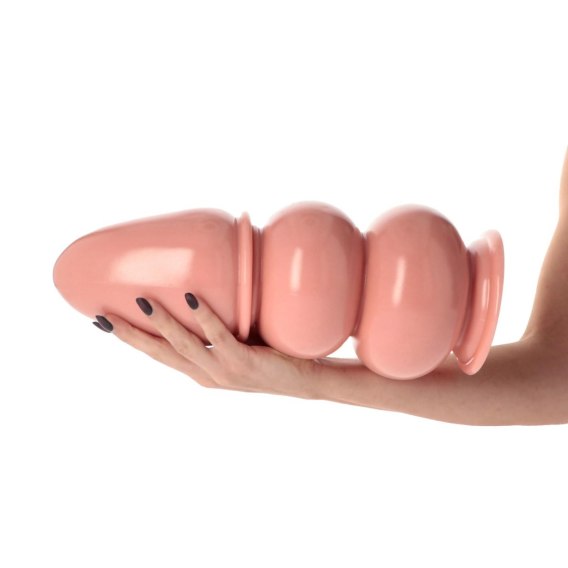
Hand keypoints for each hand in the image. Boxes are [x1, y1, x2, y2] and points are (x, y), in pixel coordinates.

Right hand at [93, 293, 326, 399]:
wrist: (306, 381)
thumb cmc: (269, 357)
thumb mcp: (235, 346)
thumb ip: (216, 328)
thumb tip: (200, 290)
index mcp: (200, 372)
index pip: (156, 355)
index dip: (129, 339)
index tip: (102, 320)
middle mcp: (206, 375)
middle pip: (159, 354)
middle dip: (129, 335)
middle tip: (101, 315)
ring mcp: (224, 371)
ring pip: (184, 346)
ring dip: (162, 323)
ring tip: (142, 300)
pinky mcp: (246, 361)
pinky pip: (221, 337)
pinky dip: (205, 318)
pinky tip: (192, 299)